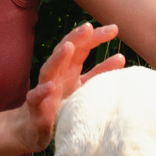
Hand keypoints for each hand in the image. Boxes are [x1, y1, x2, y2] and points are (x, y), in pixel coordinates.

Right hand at [19, 23, 123, 151]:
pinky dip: (42, 91)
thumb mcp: (83, 87)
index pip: (82, 47)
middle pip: (64, 51)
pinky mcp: (35, 108)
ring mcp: (44, 89)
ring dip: (58, 58)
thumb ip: (99, 74)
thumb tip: (121, 56)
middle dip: (76, 37)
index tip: (114, 29)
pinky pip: (36, 97)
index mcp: (69, 69)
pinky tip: (51, 86)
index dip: (95, 36)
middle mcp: (56, 74)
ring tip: (68, 47)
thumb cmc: (61, 105)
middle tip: (89, 27)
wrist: (35, 129)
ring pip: (49, 69)